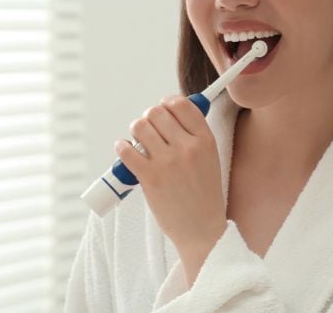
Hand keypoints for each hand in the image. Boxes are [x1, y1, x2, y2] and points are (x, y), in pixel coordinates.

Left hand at [116, 95, 227, 259]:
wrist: (201, 229)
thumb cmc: (204, 194)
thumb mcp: (211, 159)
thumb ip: (195, 136)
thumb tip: (171, 111)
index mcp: (205, 141)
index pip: (183, 105)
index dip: (168, 102)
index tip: (163, 108)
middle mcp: (187, 148)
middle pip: (157, 112)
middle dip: (149, 117)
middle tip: (149, 129)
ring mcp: (168, 163)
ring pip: (140, 126)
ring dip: (136, 130)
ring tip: (138, 140)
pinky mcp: (150, 178)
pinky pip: (127, 150)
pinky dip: (122, 147)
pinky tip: (125, 150)